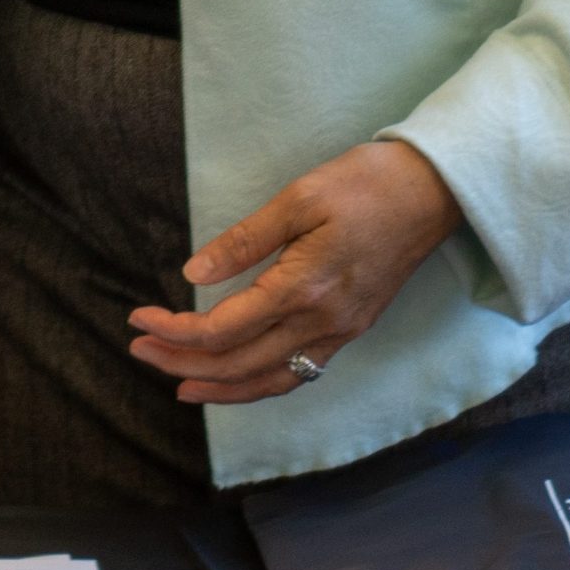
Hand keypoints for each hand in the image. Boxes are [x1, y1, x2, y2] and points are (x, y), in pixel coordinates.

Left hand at [127, 139, 461, 404]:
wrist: (431, 193)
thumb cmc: (365, 184)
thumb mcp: (299, 197)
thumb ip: (246, 240)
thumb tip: (193, 274)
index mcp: (302, 289)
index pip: (223, 329)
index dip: (174, 330)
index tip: (138, 318)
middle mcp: (321, 323)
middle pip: (238, 363)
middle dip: (182, 362)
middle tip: (139, 350)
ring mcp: (340, 333)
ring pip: (269, 380)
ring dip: (218, 385)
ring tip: (177, 382)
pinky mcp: (350, 330)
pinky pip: (297, 374)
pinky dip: (260, 384)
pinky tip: (238, 378)